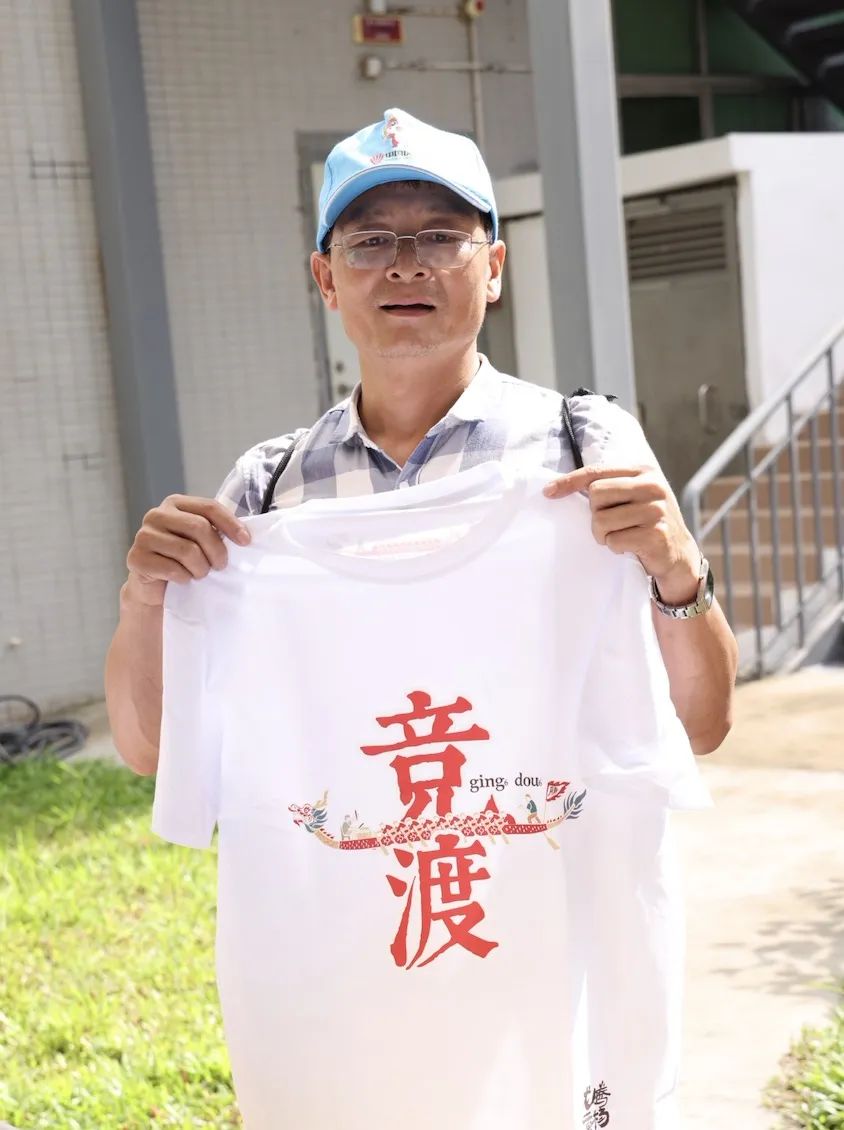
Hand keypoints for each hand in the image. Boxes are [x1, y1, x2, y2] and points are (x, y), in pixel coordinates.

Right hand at [124, 495, 250, 607]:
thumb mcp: (201, 541)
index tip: (246, 542)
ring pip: (187, 550)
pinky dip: (184, 578)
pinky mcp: (136, 558)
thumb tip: (246, 536)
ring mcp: (143, 535)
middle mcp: (156, 514)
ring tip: (200, 574)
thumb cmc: (183, 560)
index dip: (231, 524)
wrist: (154, 587)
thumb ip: (217, 531)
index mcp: (176, 504)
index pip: (209, 507)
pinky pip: (172, 569)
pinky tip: (183, 579)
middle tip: (220, 566)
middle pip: (199, 527)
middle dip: (216, 551)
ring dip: (201, 568)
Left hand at [543, 465, 701, 603]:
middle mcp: (652, 486)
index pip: (596, 472)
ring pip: (602, 520)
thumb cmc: (644, 522)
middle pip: (596, 495)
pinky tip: (630, 546)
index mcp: (643, 471)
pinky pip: (614, 541)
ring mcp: (656, 511)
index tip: (548, 492)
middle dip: (595, 514)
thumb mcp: (632, 495)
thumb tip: (556, 487)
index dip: (569, 481)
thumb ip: (607, 485)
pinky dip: (615, 548)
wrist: (678, 552)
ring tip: (619, 535)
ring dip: (603, 534)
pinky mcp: (656, 535)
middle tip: (608, 523)